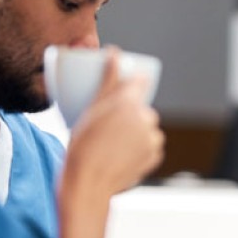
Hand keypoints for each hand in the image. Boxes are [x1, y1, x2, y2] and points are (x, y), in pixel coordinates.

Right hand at [64, 50, 164, 195]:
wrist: (87, 185)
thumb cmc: (82, 146)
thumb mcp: (90, 110)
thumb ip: (107, 80)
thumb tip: (115, 53)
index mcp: (129, 102)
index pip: (138, 81)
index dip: (129, 83)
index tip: (120, 89)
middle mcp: (146, 118)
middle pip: (138, 108)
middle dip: (125, 114)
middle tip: (103, 128)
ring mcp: (153, 138)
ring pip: (143, 128)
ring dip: (131, 132)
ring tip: (108, 145)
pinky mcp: (155, 156)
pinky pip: (147, 146)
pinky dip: (136, 148)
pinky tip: (118, 156)